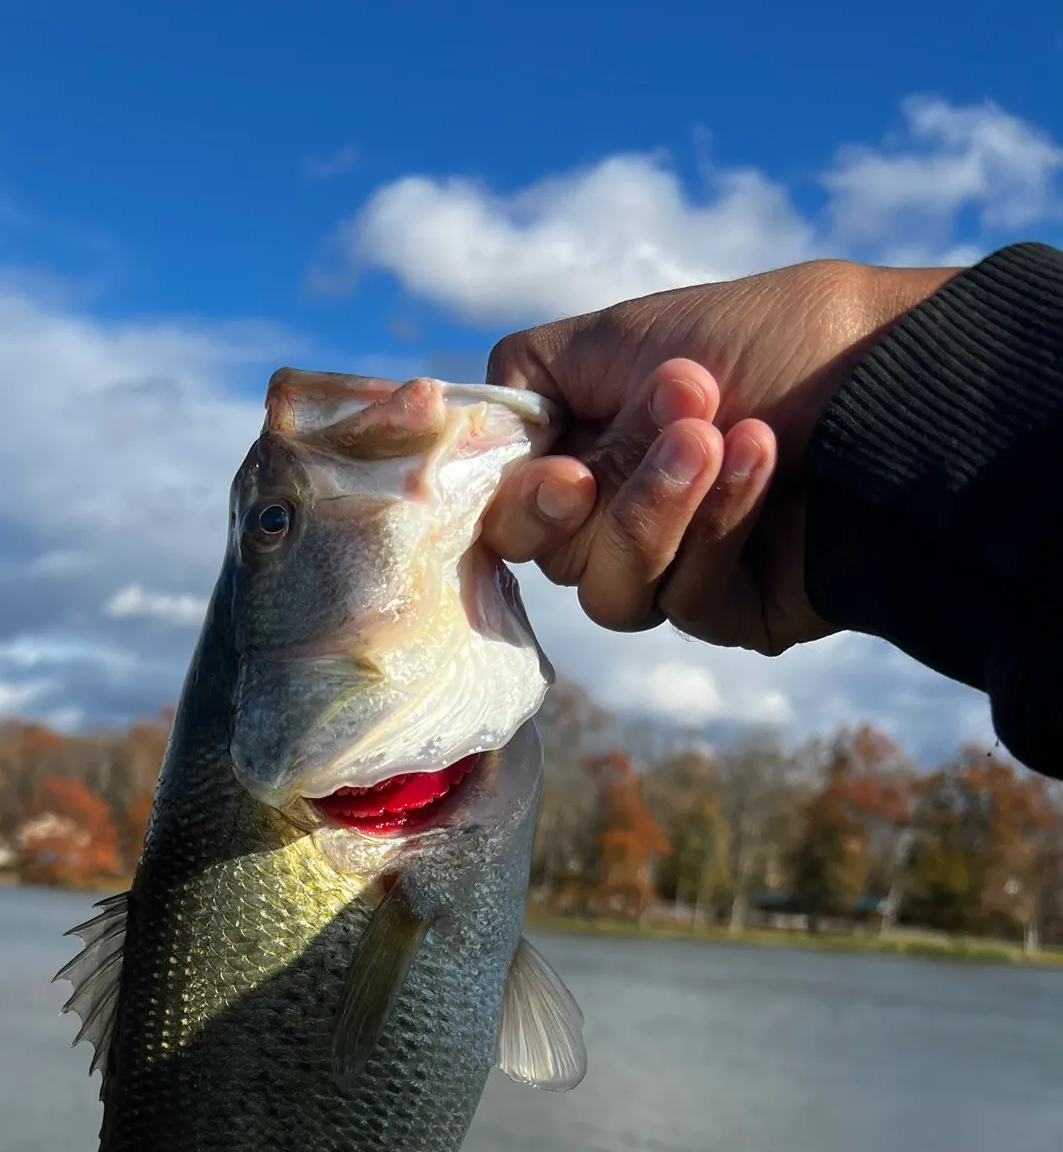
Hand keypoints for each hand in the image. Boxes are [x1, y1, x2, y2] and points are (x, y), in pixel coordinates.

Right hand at [482, 259, 958, 653]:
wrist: (893, 379)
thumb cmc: (769, 338)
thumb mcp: (628, 335)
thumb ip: (529, 378)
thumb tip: (464, 421)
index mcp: (587, 453)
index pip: (509, 512)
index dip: (519, 504)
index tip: (562, 471)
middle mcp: (619, 516)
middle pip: (553, 557)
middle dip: (615, 486)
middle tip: (682, 414)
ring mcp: (674, 568)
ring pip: (610, 592)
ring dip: (660, 509)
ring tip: (722, 434)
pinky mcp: (729, 610)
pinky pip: (687, 599)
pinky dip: (721, 525)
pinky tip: (763, 458)